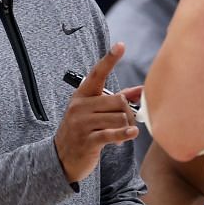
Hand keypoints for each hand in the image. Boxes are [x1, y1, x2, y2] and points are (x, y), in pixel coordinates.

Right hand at [54, 44, 139, 182]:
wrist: (62, 158)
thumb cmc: (83, 131)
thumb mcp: (94, 112)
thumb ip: (117, 100)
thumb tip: (141, 91)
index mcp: (81, 96)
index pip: (97, 74)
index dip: (110, 59)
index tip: (121, 45)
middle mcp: (80, 107)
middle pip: (117, 100)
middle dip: (128, 111)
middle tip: (129, 121)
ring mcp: (82, 123)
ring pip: (119, 117)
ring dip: (127, 126)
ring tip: (123, 133)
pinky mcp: (88, 140)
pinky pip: (112, 133)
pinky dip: (125, 134)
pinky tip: (131, 134)